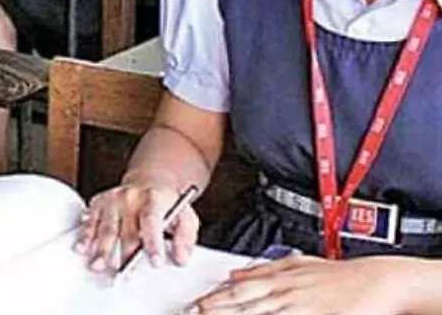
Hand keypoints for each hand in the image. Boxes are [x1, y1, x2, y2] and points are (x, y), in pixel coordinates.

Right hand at [74, 181, 199, 273]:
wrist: (148, 183)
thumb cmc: (165, 205)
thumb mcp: (185, 216)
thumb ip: (185, 238)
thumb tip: (181, 258)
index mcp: (154, 198)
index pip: (152, 221)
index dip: (153, 242)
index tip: (155, 261)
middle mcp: (131, 197)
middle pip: (127, 230)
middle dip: (125, 254)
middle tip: (124, 274)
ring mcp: (112, 200)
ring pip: (105, 228)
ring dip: (101, 249)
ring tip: (99, 265)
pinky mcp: (98, 203)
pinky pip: (89, 222)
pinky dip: (85, 237)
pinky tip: (82, 248)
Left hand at [190, 256, 412, 314]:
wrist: (378, 280)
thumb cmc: (342, 276)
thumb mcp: (299, 264)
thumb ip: (265, 268)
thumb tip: (235, 273)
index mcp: (281, 277)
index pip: (240, 288)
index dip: (216, 297)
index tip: (196, 304)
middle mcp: (286, 290)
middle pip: (244, 301)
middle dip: (216, 308)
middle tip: (194, 312)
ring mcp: (299, 305)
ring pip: (259, 312)